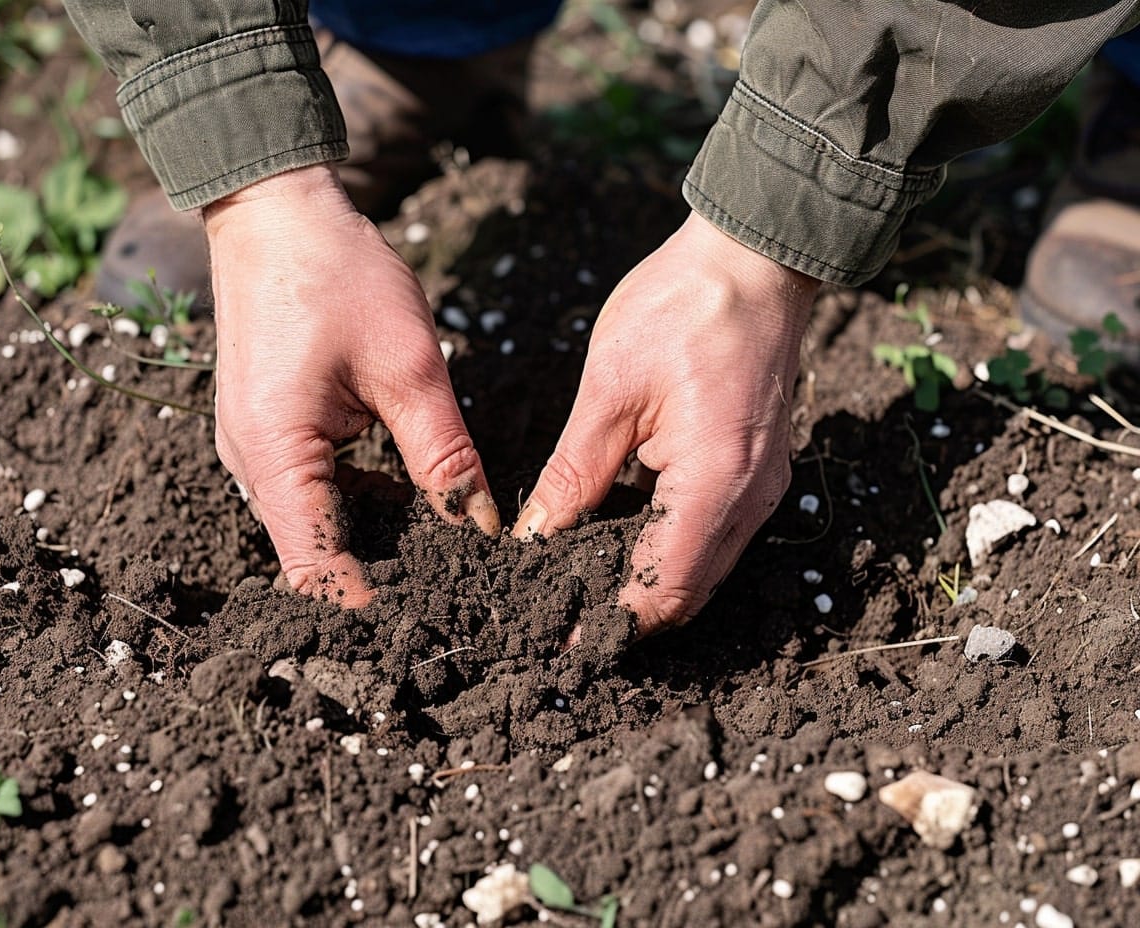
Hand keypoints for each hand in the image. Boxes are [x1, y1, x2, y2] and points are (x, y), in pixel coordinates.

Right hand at [204, 164, 498, 604]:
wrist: (276, 209)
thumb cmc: (338, 273)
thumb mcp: (411, 368)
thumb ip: (445, 457)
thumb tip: (482, 529)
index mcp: (276, 457)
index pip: (319, 572)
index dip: (372, 613)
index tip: (431, 636)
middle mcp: (252, 465)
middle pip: (314, 558)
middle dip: (381, 587)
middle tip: (451, 608)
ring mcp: (254, 448)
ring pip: (317, 526)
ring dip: (375, 546)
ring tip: (444, 567)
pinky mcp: (269, 430)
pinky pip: (314, 490)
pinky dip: (361, 505)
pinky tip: (413, 502)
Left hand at [512, 211, 817, 634]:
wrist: (754, 259)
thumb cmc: (683, 307)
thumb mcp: (610, 391)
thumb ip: (574, 475)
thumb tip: (537, 537)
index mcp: (715, 482)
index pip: (661, 590)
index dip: (607, 622)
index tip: (555, 633)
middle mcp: (751, 499)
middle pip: (686, 594)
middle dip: (622, 613)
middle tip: (556, 615)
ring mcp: (761, 487)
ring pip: (700, 569)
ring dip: (642, 585)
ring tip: (575, 584)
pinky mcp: (756, 471)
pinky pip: (710, 535)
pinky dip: (665, 550)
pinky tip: (615, 537)